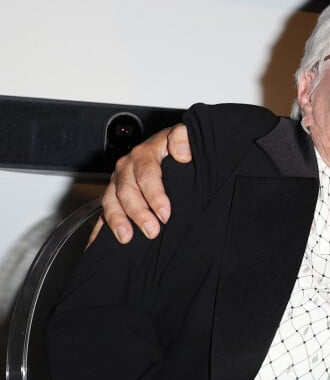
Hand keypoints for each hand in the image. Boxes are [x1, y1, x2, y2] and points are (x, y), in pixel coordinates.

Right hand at [89, 123, 190, 244]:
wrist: (164, 148)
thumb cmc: (174, 145)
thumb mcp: (182, 135)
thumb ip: (183, 137)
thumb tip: (182, 152)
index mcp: (144, 154)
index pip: (147, 174)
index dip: (155, 195)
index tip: (165, 212)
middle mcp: (126, 168)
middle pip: (127, 191)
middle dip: (138, 212)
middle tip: (152, 230)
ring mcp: (117, 182)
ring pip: (111, 202)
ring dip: (117, 221)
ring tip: (126, 238)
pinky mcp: (113, 196)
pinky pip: (102, 212)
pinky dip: (98, 229)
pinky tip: (96, 244)